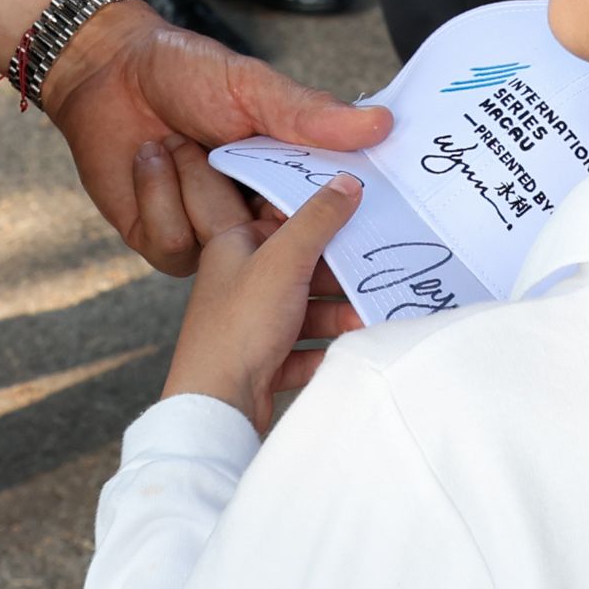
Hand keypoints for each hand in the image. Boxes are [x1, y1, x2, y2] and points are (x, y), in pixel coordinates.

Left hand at [38, 0, 388, 274]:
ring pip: (225, 252)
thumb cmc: (184, 70)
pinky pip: (174, 247)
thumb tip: (380, 124)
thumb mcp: (252, 86)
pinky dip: (160, 199)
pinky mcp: (163, 242)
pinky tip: (149, 157)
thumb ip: (310, 114)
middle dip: (273, 232)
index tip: (361, 223)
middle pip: (284, 253)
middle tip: (262, 198)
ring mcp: (209, 234)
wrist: (106, 71)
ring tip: (177, 140)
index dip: (345, 224)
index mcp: (285, 174)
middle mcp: (252, 211)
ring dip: (195, 191)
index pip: (331, 213)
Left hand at [147, 149, 362, 429]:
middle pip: (299, 270)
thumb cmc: (239, 327)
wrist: (215, 404)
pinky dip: (323, 351)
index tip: (361, 222)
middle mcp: (237, 282)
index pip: (283, 224)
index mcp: (234, 247)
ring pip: (303, 312)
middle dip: (337, 278)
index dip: (321, 224)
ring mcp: (247, 325)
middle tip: (373, 276)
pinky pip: (300, 351)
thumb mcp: (284, 260)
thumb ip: (318, 220)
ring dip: (336, 317)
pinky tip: (345, 353)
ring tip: (366, 319)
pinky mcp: (259, 362)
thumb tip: (345, 183)